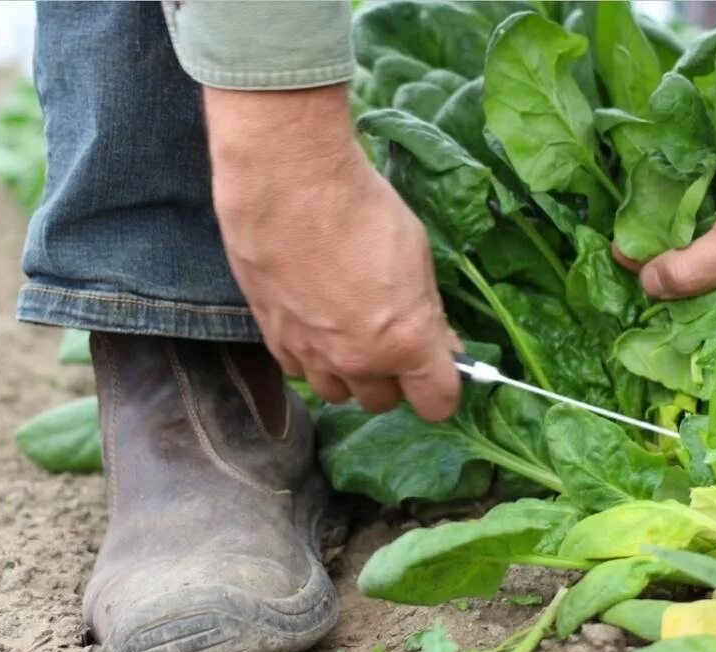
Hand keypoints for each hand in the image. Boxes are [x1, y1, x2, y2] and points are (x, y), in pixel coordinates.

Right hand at [203, 84, 462, 421]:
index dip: (441, 389)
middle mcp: (358, 361)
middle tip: (392, 339)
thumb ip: (426, 312)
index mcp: (405, 343)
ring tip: (348, 332)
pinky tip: (314, 322)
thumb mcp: (417, 255)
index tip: (439, 371)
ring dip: (349, 373)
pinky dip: (311, 356)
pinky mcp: (274, 338)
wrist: (289, 183)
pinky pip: (299, 370)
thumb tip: (438, 342)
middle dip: (393, 377)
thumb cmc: (362, 208)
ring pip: (337, 392)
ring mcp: (311, 354)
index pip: (436, 403)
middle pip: (383, 402)